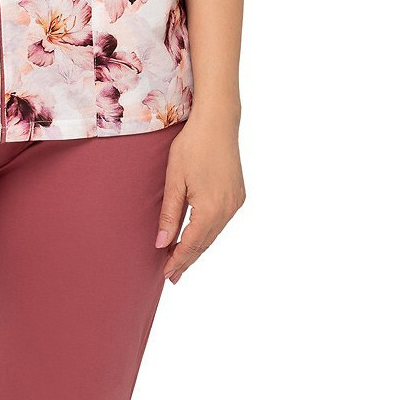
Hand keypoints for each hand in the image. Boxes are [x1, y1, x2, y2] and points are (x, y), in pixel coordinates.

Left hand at [154, 112, 245, 283]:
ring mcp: (235, 203)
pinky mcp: (238, 195)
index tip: (166, 275)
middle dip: (187, 259)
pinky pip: (221, 222)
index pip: (191, 244)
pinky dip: (207, 232)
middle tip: (172, 276)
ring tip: (181, 260)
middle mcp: (227, 210)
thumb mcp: (174, 180)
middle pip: (204, 243)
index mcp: (210, 209)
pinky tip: (197, 236)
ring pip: (213, 234)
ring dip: (198, 247)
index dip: (178, 260)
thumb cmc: (192, 147)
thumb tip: (161, 244)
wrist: (218, 123)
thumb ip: (169, 214)